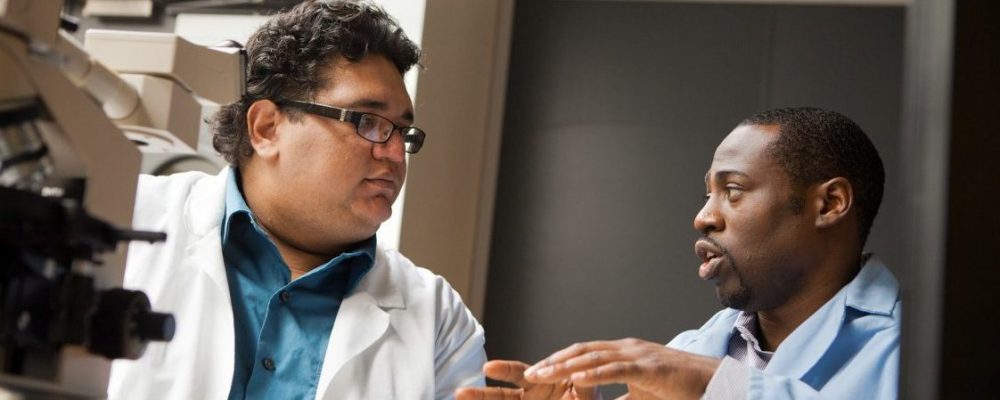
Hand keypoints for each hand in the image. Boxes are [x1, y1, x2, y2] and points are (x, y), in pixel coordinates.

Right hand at [455, 359, 596, 399]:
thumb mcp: (588, 395)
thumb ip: (582, 388)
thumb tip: (581, 376)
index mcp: (545, 381)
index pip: (521, 373)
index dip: (504, 371)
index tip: (489, 369)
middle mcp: (532, 394)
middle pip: (501, 394)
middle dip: (481, 393)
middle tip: (461, 392)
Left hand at [522, 338, 720, 399]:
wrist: (715, 384)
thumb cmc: (680, 390)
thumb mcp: (641, 396)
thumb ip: (618, 399)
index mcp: (623, 354)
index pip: (583, 354)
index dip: (558, 362)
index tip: (535, 373)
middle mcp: (627, 349)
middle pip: (581, 351)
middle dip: (553, 361)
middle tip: (528, 374)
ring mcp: (639, 355)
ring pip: (594, 356)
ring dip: (565, 366)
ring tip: (542, 374)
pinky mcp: (651, 368)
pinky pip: (617, 369)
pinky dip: (595, 373)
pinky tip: (576, 378)